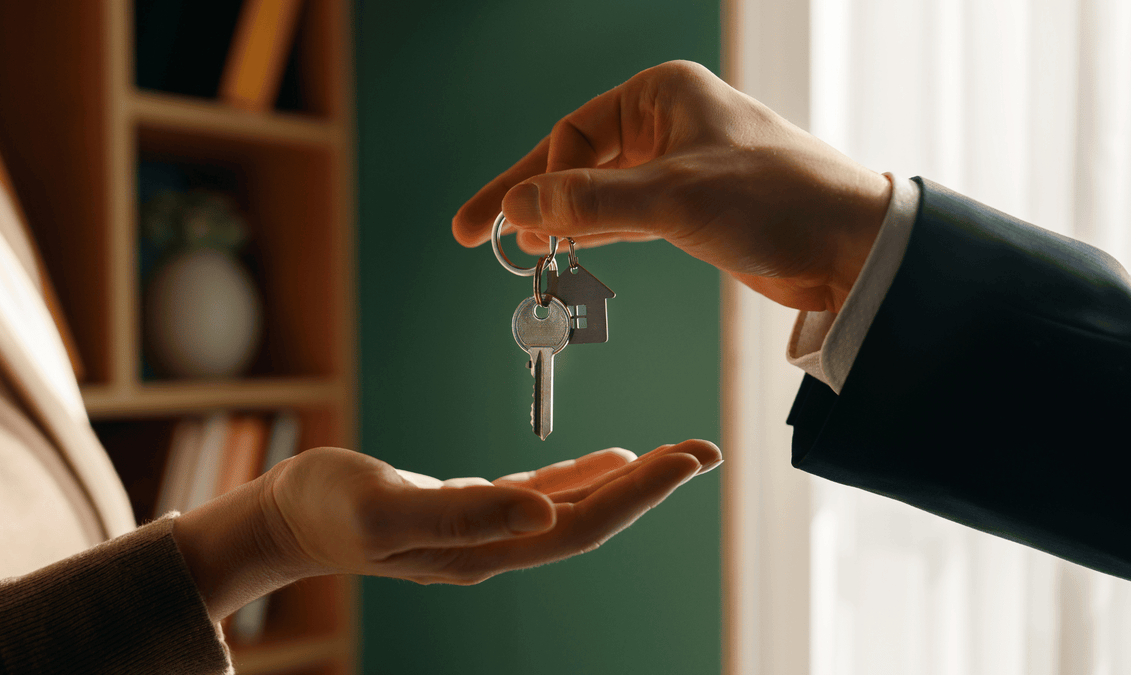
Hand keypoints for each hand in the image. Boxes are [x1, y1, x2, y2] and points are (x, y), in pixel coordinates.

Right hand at [265, 440, 719, 584]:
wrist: (286, 514)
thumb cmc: (325, 507)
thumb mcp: (384, 509)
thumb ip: (462, 515)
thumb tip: (545, 514)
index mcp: (484, 552)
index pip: (580, 526)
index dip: (637, 495)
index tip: (687, 460)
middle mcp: (496, 549)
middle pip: (591, 520)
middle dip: (652, 487)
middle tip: (706, 451)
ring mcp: (486, 533)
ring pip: (574, 508)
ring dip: (627, 483)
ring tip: (676, 455)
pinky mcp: (470, 512)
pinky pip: (541, 496)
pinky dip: (580, 477)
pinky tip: (607, 459)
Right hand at [452, 60, 891, 312]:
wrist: (850, 248)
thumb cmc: (778, 199)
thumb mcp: (673, 197)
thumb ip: (591, 202)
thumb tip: (518, 207)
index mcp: (664, 95)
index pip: (574, 134)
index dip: (538, 179)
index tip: (512, 221)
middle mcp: (668, 124)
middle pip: (577, 160)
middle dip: (532, 198)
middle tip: (477, 233)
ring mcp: (678, 167)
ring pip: (599, 192)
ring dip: (561, 221)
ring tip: (517, 249)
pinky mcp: (692, 208)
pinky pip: (625, 216)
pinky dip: (594, 234)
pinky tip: (563, 248)